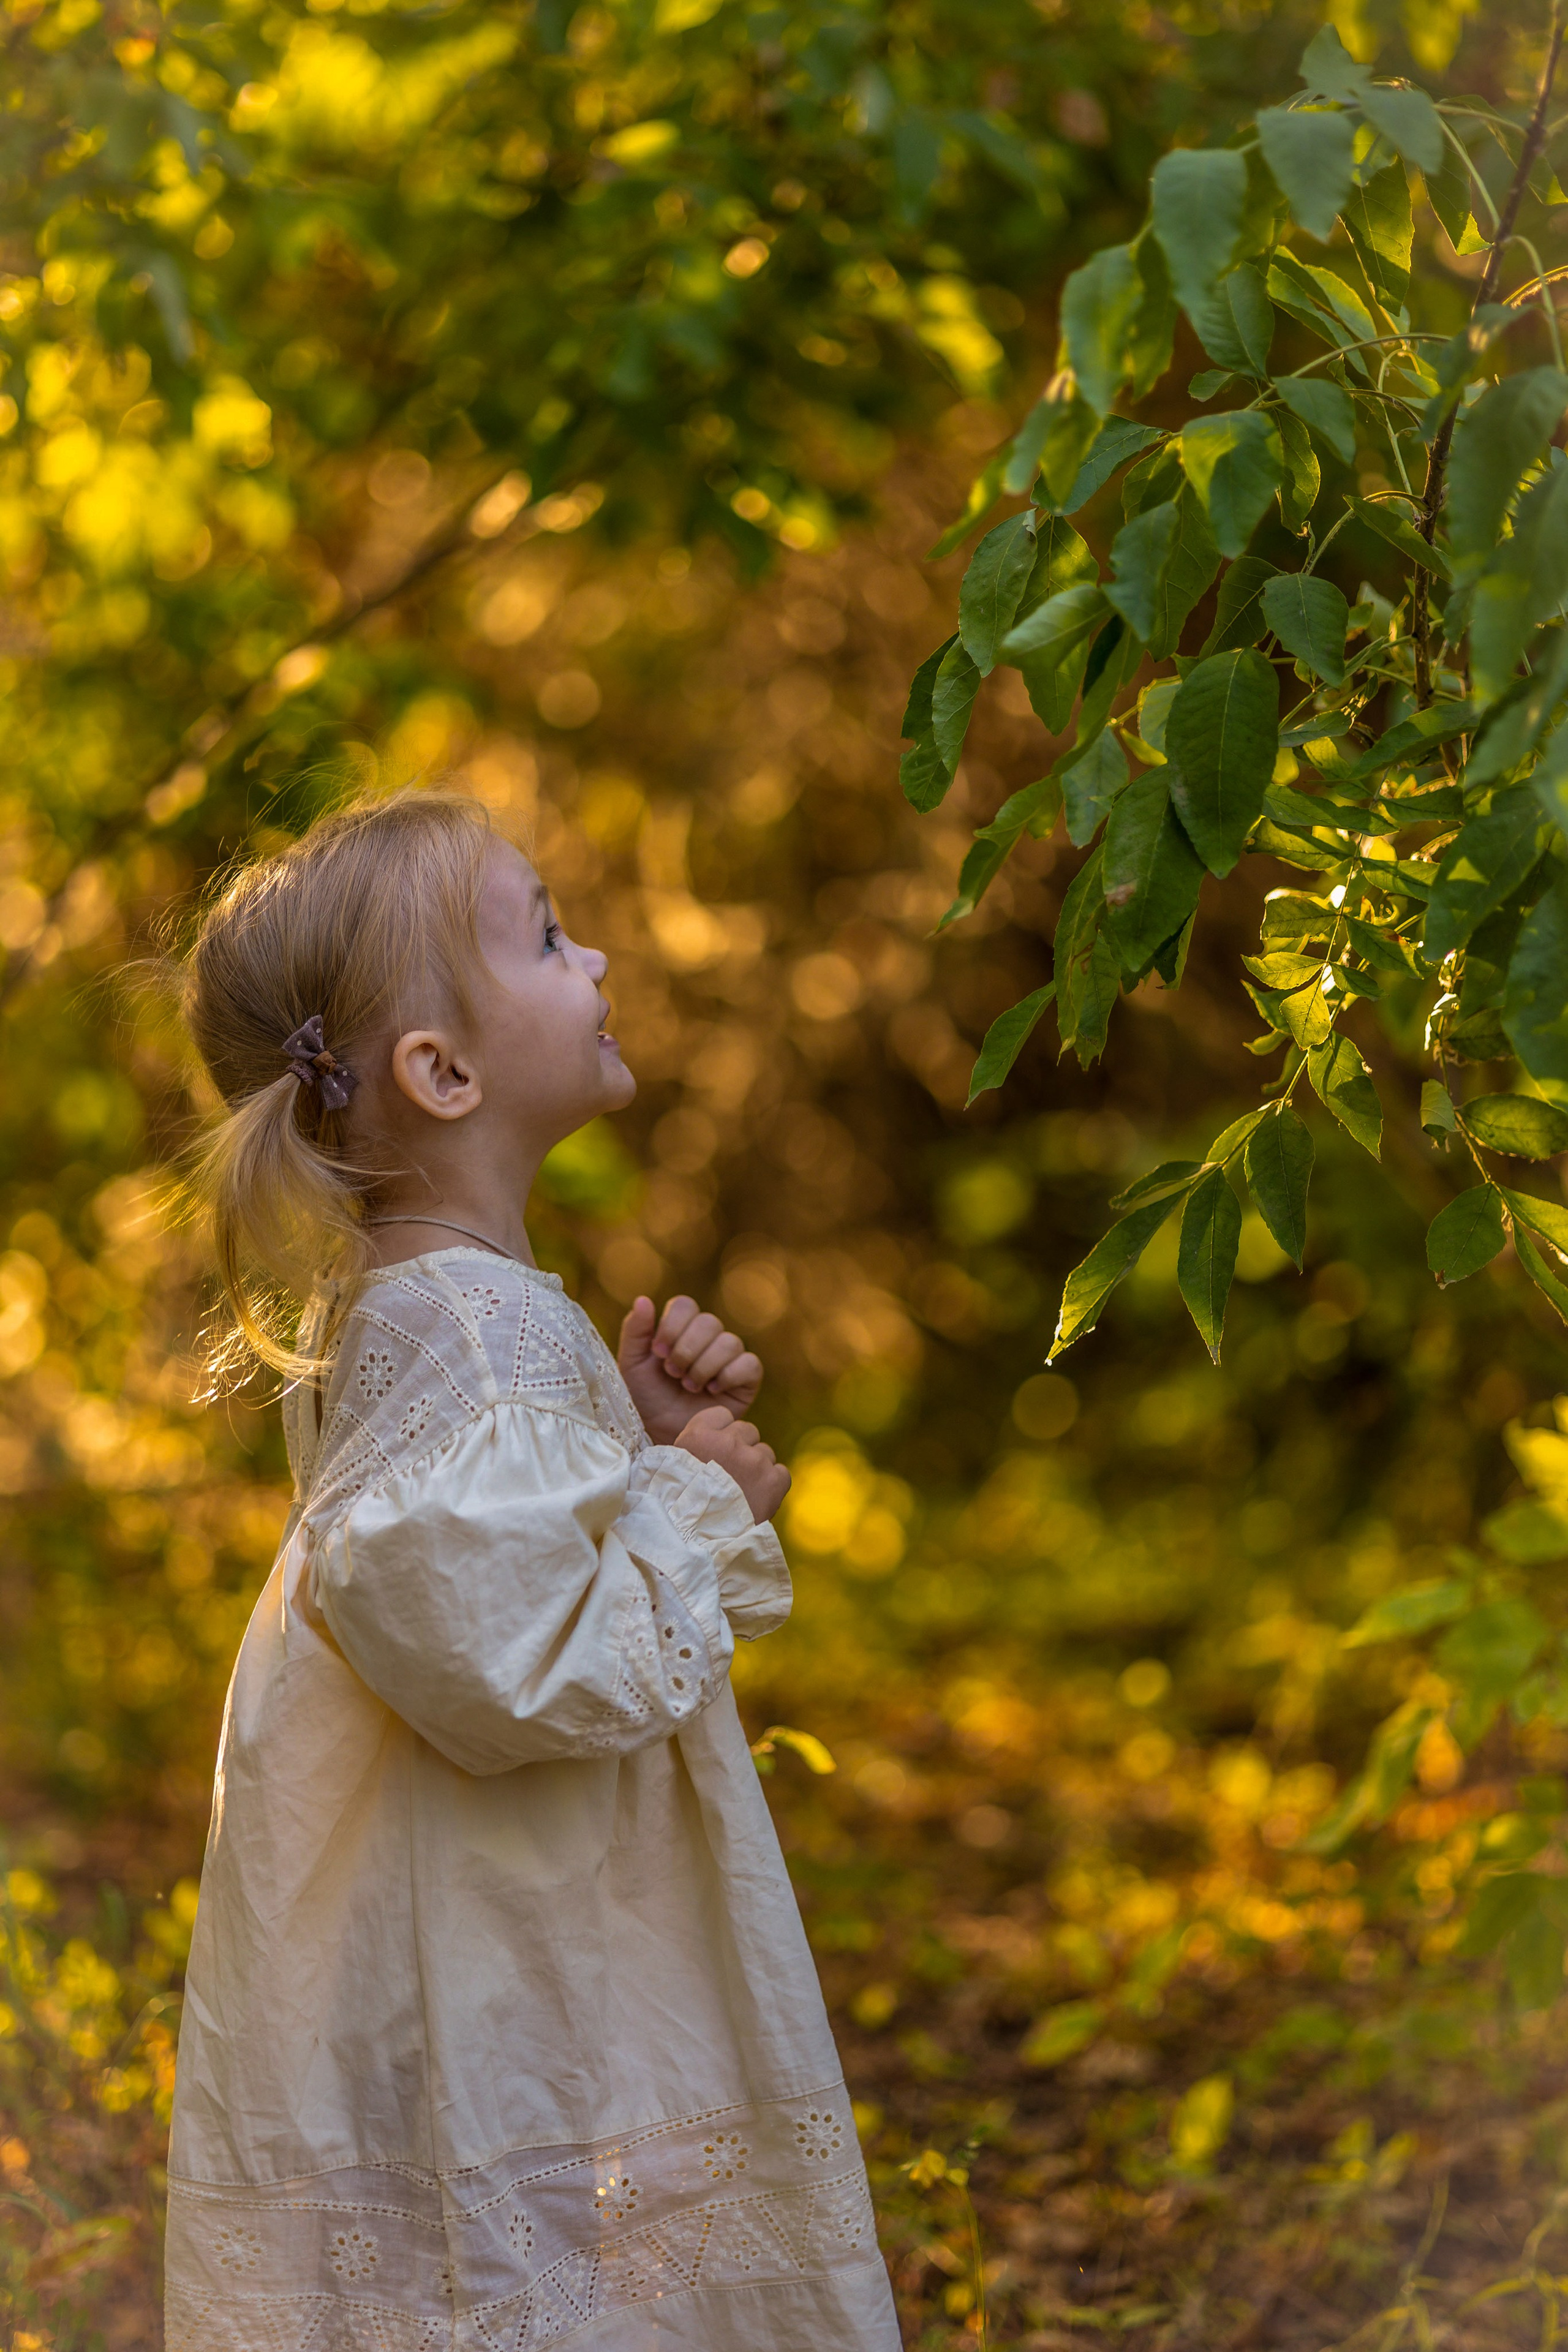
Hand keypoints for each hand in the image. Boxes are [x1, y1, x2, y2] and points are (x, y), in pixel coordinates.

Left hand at [618, 1294, 762, 1445]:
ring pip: (729, 1342)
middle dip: (686, 1351)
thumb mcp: (632, 1365)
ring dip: (703, 1367)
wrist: (662, 1433)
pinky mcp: (747, 1379)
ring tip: (688, 1386)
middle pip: (709, 1322)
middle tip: (673, 1373)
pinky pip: (749, 1364)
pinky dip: (729, 1376)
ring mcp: (729, 1357)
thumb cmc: (645, 1399)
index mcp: (680, 1329)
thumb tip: (643, 1299)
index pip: (685, 1305)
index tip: (658, 1353)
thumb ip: (634, 1331)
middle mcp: (708, 1338)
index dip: (672, 1326)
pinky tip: (712, 1391)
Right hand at [674, 1404, 790, 1524]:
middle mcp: (729, 1442)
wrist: (696, 1541)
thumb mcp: (672, 1468)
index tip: (715, 1451)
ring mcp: (754, 1460)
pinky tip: (758, 1498)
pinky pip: (781, 1473)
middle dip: (741, 1449)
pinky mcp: (774, 1481)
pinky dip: (773, 1484)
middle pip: (747, 1431)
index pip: (723, 1414)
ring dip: (757, 1468)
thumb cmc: (679, 1507)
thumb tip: (709, 1440)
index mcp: (700, 1434)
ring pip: (765, 1452)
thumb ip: (694, 1446)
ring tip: (742, 1492)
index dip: (721, 1433)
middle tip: (730, 1475)